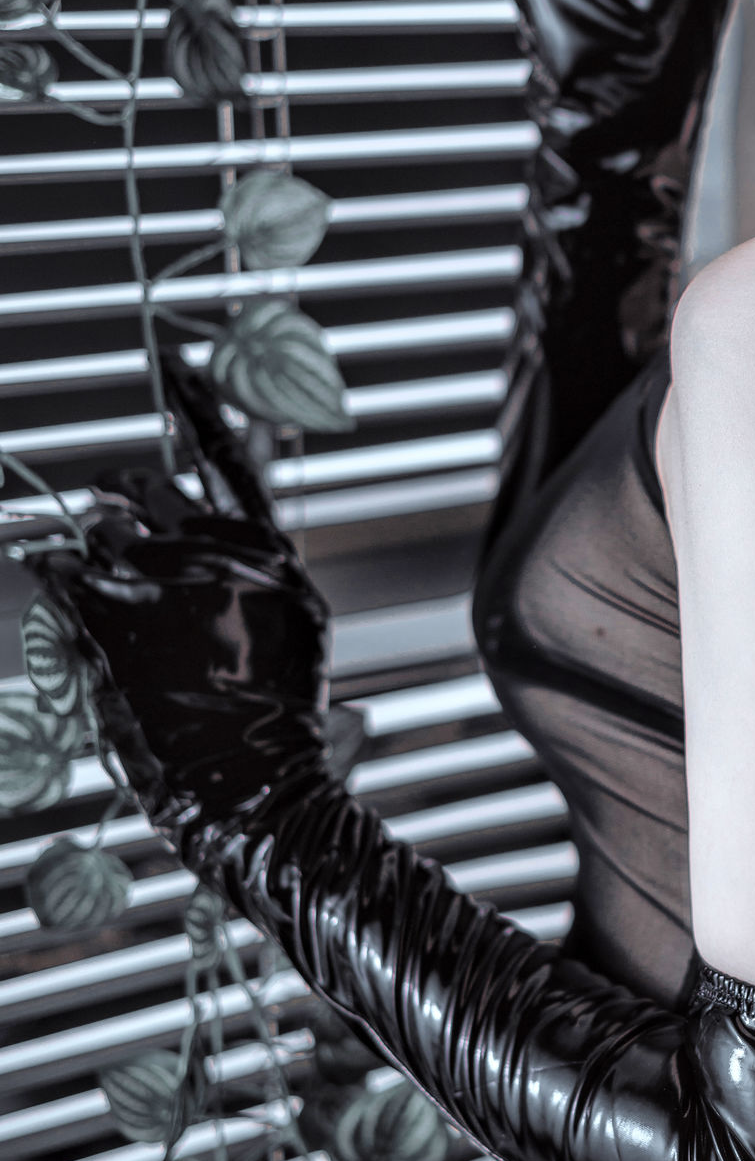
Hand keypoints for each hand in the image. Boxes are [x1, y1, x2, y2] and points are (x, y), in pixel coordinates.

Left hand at [24, 356, 328, 858]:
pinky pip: (64, 574)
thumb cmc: (279, 726)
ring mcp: (164, 590)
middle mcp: (216, 560)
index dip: (200, 411)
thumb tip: (225, 539)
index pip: (234, 463)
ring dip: (94, 546)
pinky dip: (53, 573)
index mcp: (270, 559)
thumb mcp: (295, 633)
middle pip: (154, 494)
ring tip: (98, 576)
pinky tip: (51, 575)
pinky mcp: (115, 626)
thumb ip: (258, 577)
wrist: (258, 789)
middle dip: (127, 503)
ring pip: (105, 530)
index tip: (172, 372)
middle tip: (113, 517)